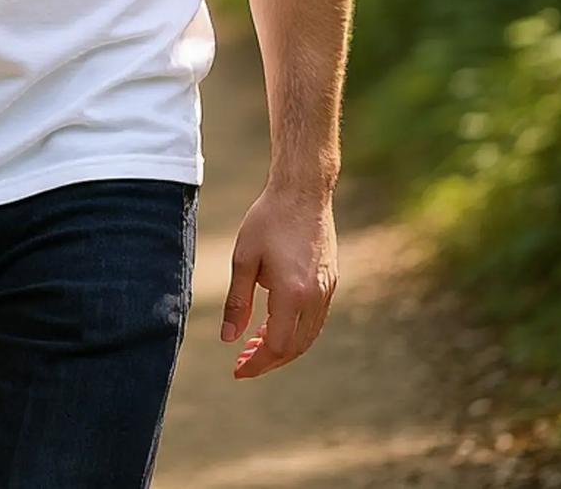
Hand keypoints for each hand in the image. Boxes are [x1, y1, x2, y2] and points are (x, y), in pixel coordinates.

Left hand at [220, 180, 338, 378]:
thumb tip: (229, 339)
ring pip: (308, 335)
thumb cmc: (268, 219)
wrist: (303, 191)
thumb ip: (237, 302)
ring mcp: (327, 289)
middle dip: (269, 359)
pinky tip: (276, 322)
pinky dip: (296, 330)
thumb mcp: (244, 258)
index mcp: (292, 294)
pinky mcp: (331, 280)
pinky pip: (315, 319)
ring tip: (255, 344)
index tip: (238, 369)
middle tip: (243, 360)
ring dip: (283, 346)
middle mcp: (315, 297)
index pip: (277, 346)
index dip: (257, 363)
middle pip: (296, 347)